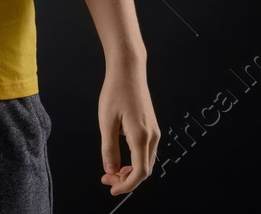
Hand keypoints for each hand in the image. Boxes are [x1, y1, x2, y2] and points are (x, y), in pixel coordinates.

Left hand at [99, 58, 158, 193]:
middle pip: (144, 170)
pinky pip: (146, 151)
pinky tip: (120, 158)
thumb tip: (111, 171)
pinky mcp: (151, 127)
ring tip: (111, 170)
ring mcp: (154, 131)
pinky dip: (134, 161)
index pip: (140, 172)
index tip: (112, 189)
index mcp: (141, 136)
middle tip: (106, 179)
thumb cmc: (116, 91)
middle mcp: (152, 136)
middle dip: (126, 179)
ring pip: (146, 161)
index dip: (126, 185)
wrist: (129, 70)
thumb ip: (109, 149)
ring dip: (130, 171)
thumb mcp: (106, 121)